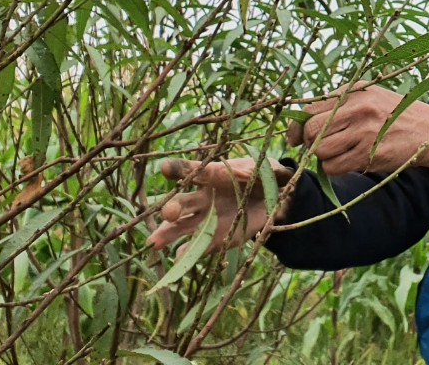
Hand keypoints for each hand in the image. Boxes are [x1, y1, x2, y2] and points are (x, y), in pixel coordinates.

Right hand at [146, 157, 292, 255]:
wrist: (274, 199)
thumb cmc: (266, 177)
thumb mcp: (269, 170)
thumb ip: (266, 171)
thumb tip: (265, 171)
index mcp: (213, 174)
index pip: (192, 170)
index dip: (179, 169)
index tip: (165, 169)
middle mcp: (203, 197)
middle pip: (182, 201)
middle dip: (172, 207)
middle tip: (168, 213)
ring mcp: (205, 218)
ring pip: (181, 226)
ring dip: (168, 233)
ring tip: (155, 243)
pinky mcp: (213, 237)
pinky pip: (198, 246)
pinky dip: (188, 253)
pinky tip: (178, 259)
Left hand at [291, 81, 428, 179]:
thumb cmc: (401, 115)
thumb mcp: (374, 96)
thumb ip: (343, 102)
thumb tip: (306, 120)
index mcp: (355, 92)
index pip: (310, 109)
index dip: (297, 126)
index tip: (296, 137)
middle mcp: (357, 109)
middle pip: (310, 130)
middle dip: (307, 143)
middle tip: (315, 148)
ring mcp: (363, 132)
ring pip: (320, 150)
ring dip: (322, 157)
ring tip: (336, 155)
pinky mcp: (369, 154)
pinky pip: (334, 167)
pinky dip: (333, 169)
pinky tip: (346, 163)